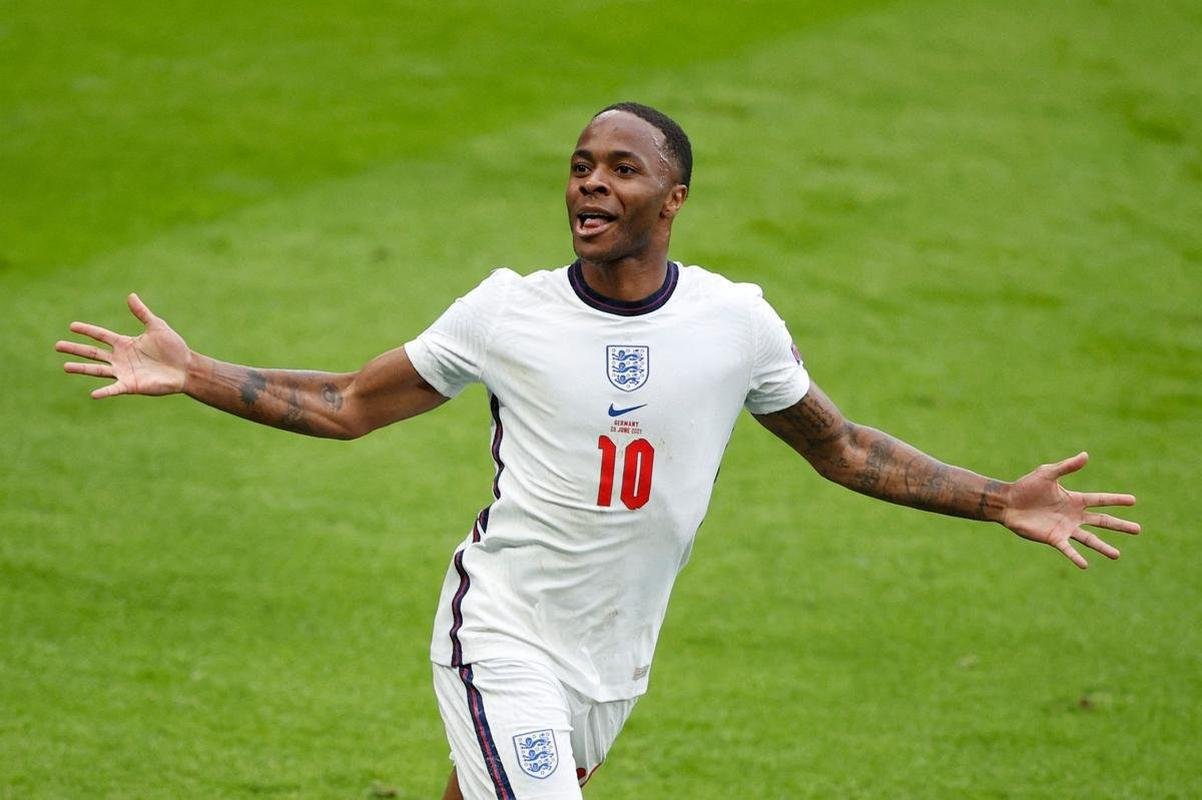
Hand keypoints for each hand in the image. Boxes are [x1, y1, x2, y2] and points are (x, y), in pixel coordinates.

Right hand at [56, 293, 190, 397]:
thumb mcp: (157, 326)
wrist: (186, 368)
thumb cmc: (174, 348)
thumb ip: (142, 313)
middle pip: (93, 353)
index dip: (87, 330)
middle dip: (76, 349)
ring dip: (82, 368)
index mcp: (125, 344)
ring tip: (65, 366)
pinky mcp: (131, 386)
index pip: (100, 336)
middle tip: (57, 345)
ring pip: (98, 370)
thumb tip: (130, 295)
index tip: (71, 326)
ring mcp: (124, 372)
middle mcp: (120, 358)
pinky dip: (104, 392)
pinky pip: (114, 389)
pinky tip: (93, 394)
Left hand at [1001, 452, 1139, 568]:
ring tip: (1117, 555)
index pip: (1100, 500)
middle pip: (1101, 521)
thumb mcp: (1047, 473)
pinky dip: (1076, 557)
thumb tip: (1086, 455)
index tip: (1134, 500)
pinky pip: (1068, 549)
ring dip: (1103, 547)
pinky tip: (1085, 565)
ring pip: (1089, 540)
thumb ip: (1066, 467)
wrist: (1007, 502)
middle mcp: (1073, 516)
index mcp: (1074, 500)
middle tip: (1138, 530)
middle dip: (1119, 525)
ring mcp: (1065, 528)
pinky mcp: (1053, 538)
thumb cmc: (1026, 487)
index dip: (1116, 500)